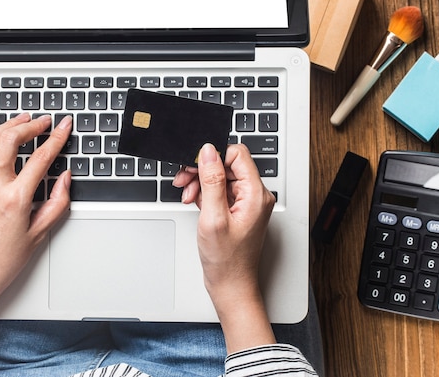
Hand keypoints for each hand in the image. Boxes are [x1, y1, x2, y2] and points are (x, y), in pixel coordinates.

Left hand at [0, 113, 72, 339]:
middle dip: (31, 125)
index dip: (57, 138)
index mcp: (15, 199)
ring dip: (6, 125)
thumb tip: (65, 179)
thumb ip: (57, 203)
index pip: (41, 158)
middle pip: (11, 141)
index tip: (64, 126)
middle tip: (44, 121)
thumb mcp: (39, 234)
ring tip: (21, 118)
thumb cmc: (2, 261)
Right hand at [173, 143, 276, 351]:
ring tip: (187, 195)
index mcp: (255, 194)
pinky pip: (220, 190)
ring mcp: (246, 203)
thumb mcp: (213, 217)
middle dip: (202, 170)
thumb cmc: (226, 260)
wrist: (230, 285)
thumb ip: (212, 181)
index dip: (213, 156)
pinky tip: (194, 201)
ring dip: (200, 181)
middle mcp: (255, 195)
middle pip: (227, 165)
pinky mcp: (237, 209)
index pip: (237, 155)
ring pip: (221, 176)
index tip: (194, 165)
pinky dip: (204, 193)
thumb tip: (208, 152)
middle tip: (183, 180)